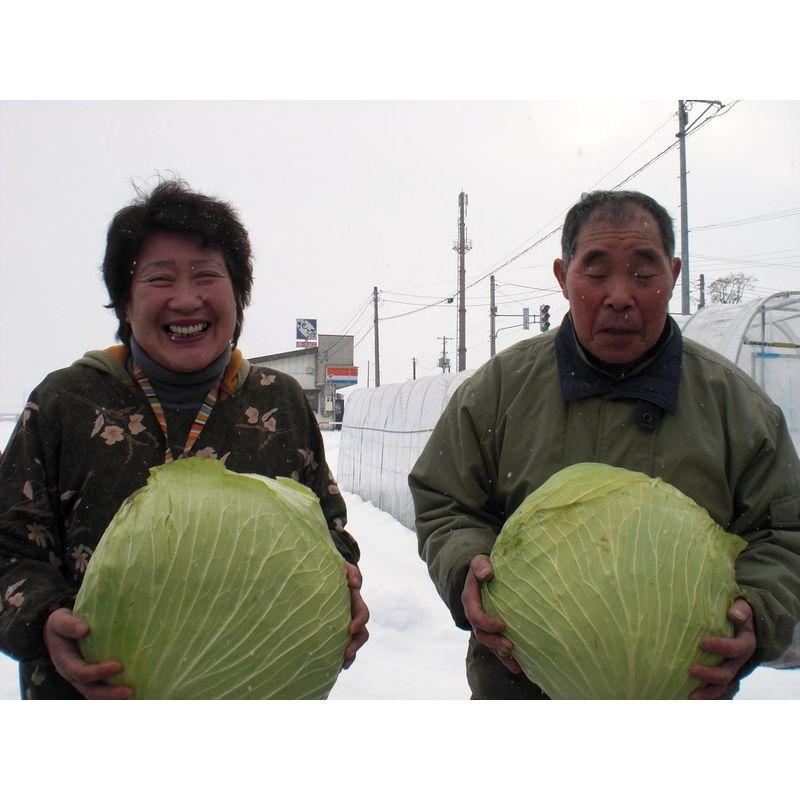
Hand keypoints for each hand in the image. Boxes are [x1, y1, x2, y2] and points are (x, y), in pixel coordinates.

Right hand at [44, 608, 132, 698]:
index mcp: (65, 662)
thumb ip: (68, 624)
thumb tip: (84, 628)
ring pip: (96, 694)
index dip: (99, 672)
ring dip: (114, 697)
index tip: (119, 666)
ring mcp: (81, 679)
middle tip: (130, 691)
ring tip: (134, 694)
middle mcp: (73, 674)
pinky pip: (102, 688)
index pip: (82, 672)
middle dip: (109, 693)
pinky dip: (115, 693)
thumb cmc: (61, 624)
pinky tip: (134, 690)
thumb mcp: (59, 620)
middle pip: (90, 690)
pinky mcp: (91, 677)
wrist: (58, 631)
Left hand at [342, 563, 368, 668]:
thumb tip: (355, 585)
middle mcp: (351, 615)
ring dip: (350, 655)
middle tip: (345, 653)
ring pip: (352, 643)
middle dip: (355, 645)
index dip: (359, 622)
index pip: (363, 614)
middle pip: (361, 634)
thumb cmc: (332, 569)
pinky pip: (340, 646)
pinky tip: (334, 666)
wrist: (320, 574)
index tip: (350, 628)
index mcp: (354, 601)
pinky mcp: (333, 630)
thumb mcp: (342, 567)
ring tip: (342, 664)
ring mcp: (343, 623)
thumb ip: (350, 571)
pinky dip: (340, 657)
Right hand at [462, 554, 521, 674]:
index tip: (501, 624)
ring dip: (502, 655)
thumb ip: (481, 565)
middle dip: (495, 642)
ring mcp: (484, 626)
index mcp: (470, 601)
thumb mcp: (479, 562)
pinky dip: (508, 660)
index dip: (486, 622)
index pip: (475, 615)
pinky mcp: (494, 631)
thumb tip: (487, 573)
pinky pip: (498, 648)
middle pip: (481, 634)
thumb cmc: (484, 567)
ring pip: (490, 645)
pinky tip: (520, 668)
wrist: (484, 574)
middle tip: (510, 646)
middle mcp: (476, 616)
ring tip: (517, 663)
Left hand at [689, 599, 756, 699]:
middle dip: (710, 673)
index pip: (735, 648)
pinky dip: (704, 695)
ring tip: (691, 694)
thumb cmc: (736, 613)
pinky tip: (688, 696)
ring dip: (707, 690)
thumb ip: (740, 610)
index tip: (703, 642)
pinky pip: (714, 688)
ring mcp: (729, 669)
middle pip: (727, 673)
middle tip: (691, 669)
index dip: (721, 647)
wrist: (741, 624)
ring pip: (721, 685)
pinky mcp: (720, 674)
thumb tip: (734, 614)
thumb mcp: (742, 608)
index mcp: (745, 643)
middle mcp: (738, 661)